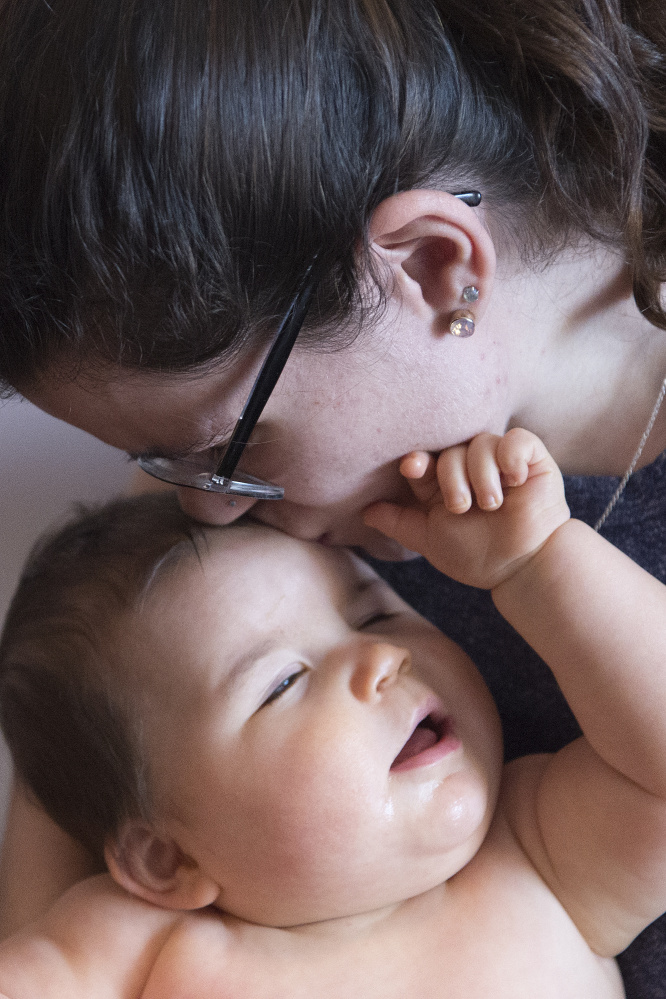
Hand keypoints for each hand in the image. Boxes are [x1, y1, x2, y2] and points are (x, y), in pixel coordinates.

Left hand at [364, 429, 569, 588]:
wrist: (521, 568)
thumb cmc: (476, 555)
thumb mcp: (429, 539)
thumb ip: (398, 523)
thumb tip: (364, 512)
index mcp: (444, 481)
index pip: (424, 458)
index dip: (416, 459)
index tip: (411, 468)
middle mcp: (470, 466)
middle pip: (450, 450)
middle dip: (451, 478)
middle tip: (461, 507)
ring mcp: (501, 460)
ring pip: (481, 443)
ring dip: (481, 475)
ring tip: (490, 505)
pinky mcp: (531, 459)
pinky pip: (516, 439)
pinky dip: (511, 457)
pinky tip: (515, 480)